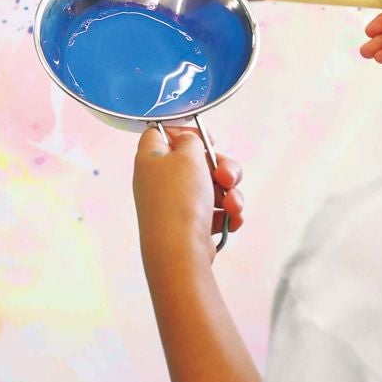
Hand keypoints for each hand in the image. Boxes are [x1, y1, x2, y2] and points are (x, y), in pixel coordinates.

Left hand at [133, 123, 243, 265]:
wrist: (181, 250)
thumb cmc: (180, 199)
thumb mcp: (187, 155)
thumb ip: (190, 140)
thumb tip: (188, 142)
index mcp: (150, 159)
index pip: (160, 133)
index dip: (184, 131)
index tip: (206, 139)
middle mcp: (159, 181)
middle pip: (195, 162)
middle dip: (221, 168)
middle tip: (225, 177)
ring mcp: (174, 204)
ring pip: (211, 187)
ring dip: (229, 193)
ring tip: (231, 206)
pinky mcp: (189, 224)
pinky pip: (215, 211)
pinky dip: (227, 213)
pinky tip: (232, 220)